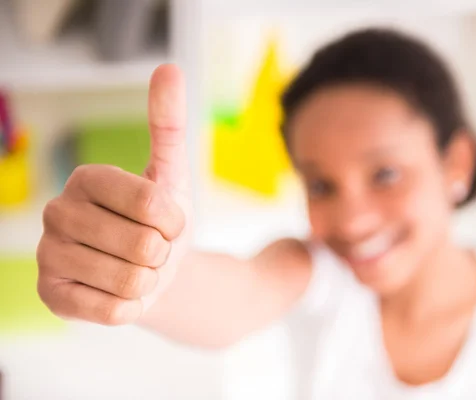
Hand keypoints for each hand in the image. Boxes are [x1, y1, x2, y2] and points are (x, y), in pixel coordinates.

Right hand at [37, 64, 192, 324]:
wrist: (150, 271)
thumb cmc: (159, 222)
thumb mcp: (170, 174)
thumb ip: (167, 124)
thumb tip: (168, 68)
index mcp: (87, 178)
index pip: (153, 205)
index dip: (175, 222)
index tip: (167, 222)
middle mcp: (58, 212)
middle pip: (143, 246)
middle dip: (162, 254)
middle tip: (150, 250)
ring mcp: (49, 256)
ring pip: (131, 282)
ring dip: (149, 281)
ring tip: (137, 270)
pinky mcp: (51, 297)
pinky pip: (113, 311)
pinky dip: (131, 307)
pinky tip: (119, 292)